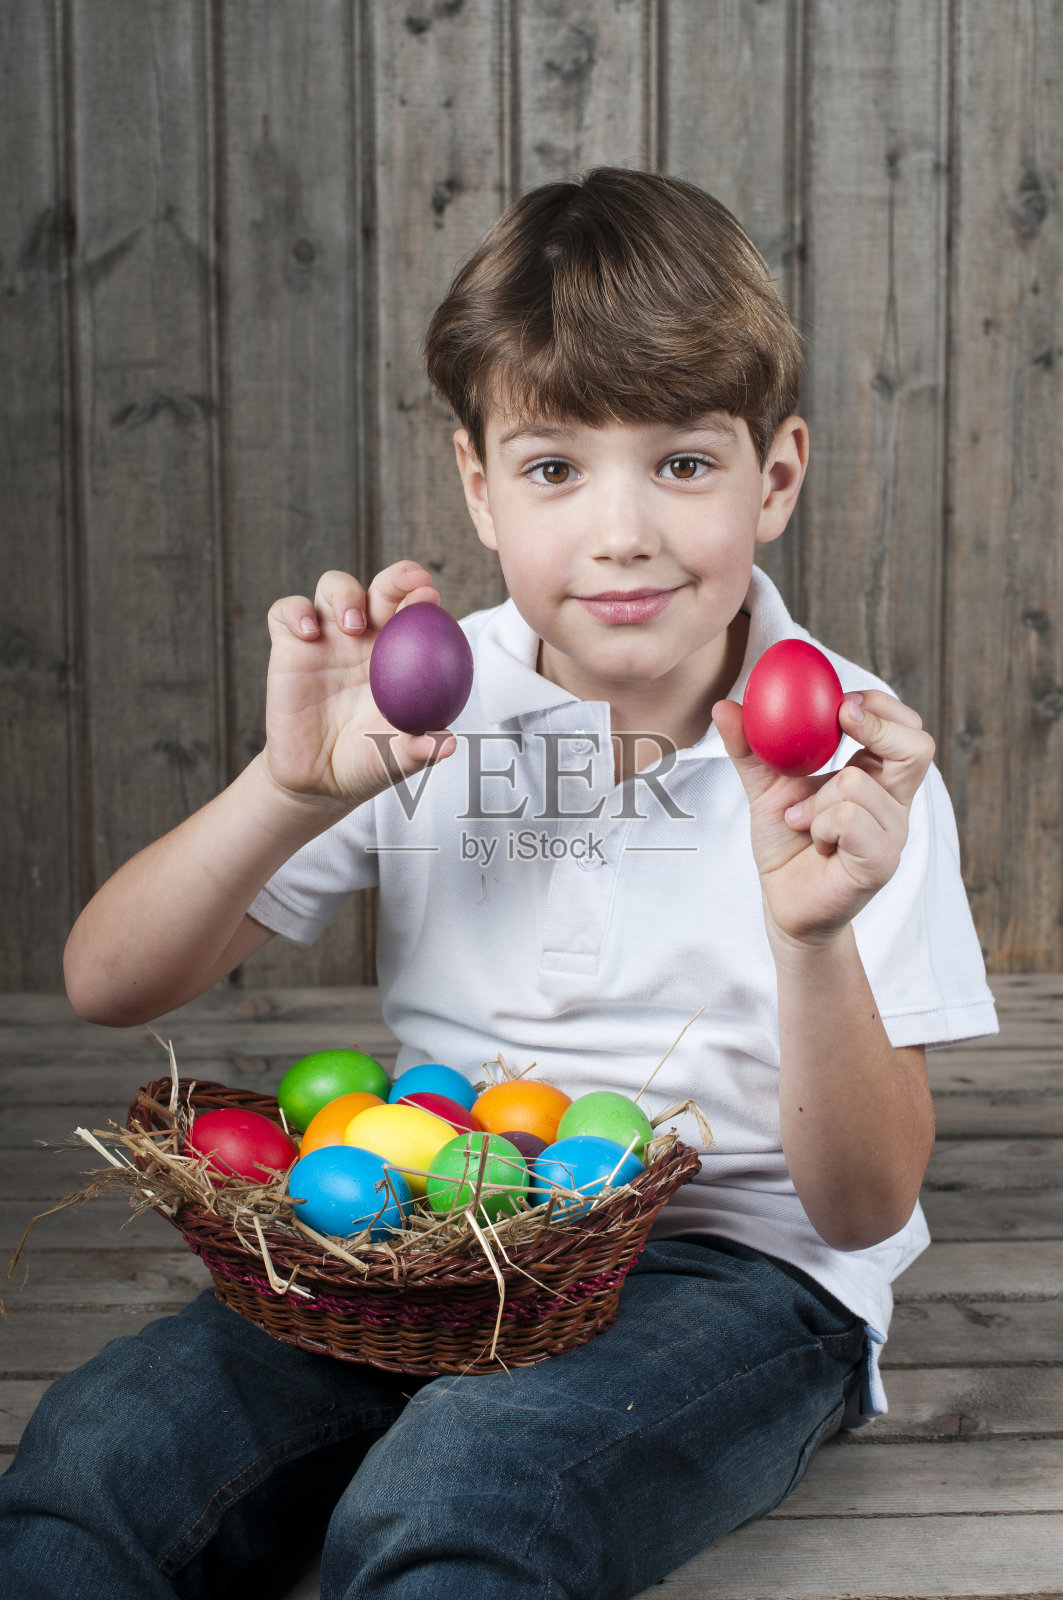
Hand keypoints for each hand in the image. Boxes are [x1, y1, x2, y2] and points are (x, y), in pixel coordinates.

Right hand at [262, 564, 458, 810]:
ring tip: (353, 624)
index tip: (431, 598)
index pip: (413, 612)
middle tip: (408, 584)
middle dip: (396, 577)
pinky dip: (295, 611)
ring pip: (334, 587)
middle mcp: (364, 638)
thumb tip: (449, 744)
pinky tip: (307, 632)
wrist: (317, 780)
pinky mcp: (289, 647)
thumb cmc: (366, 761)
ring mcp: (326, 638)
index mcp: (398, 655)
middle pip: (380, 588)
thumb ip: (421, 749)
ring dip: (345, 593)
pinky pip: (287, 611)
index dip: (422, 598)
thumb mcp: (397, 758)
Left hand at [712, 690, 934, 946]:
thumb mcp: (765, 788)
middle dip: (877, 725)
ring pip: (857, 784)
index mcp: (876, 777)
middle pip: (918, 747)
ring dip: (815, 800)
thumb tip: (724, 707)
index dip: (881, 707)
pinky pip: (849, 820)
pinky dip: (819, 825)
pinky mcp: (880, 862)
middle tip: (840, 721)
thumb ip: (750, 747)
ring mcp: (892, 834)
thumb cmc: (785, 844)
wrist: (782, 901)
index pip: (906, 729)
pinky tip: (814, 841)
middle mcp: (894, 802)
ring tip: (801, 821)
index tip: (841, 702)